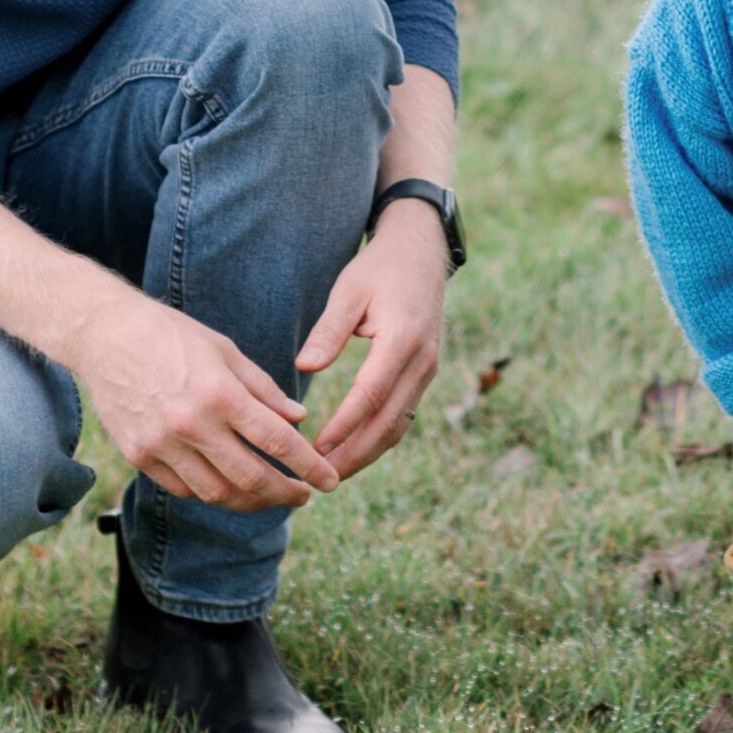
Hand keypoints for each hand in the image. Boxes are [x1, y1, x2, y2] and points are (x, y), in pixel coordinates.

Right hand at [69, 291, 340, 510]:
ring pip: (216, 493)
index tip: (329, 481)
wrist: (105, 335)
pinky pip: (183, 489)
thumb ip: (264, 389)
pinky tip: (228, 486)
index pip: (278, 442)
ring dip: (249, 501)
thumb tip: (299, 418)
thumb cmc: (172, 335)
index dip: (309, 466)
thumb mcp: (226, 351)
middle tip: (303, 495)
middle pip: (250, 478)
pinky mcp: (138, 455)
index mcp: (220, 393)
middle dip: (284, 493)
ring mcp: (161, 444)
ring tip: (269, 495)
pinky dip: (211, 493)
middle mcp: (191, 424)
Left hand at [294, 201, 447, 480]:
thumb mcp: (349, 291)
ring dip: (368, 452)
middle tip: (322, 478)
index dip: (345, 425)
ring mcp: (428, 369)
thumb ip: (329, 331)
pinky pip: (404, 414)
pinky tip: (354, 450)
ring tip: (334, 473)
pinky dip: (380, 437)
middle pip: (389, 421)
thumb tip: (304, 366)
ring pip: (399, 424)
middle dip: (356, 454)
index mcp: (403, 338)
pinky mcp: (425, 373)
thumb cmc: (379, 269)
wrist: (422, 254)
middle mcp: (422, 360)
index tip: (316, 448)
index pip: (372, 394)